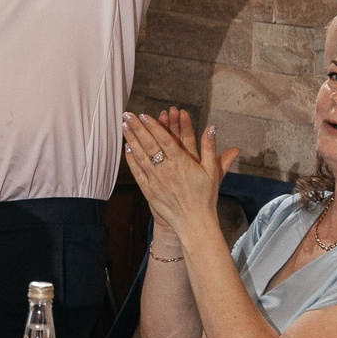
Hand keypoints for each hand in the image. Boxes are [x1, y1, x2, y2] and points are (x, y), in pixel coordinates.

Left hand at [120, 107, 235, 251]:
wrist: (194, 223)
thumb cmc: (205, 197)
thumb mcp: (212, 171)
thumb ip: (210, 148)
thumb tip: (212, 127)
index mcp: (182, 163)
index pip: (165, 140)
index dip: (153, 126)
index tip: (144, 115)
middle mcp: (167, 170)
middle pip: (149, 145)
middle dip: (137, 128)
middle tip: (128, 115)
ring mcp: (156, 181)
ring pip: (141, 157)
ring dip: (131, 140)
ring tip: (124, 126)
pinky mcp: (149, 191)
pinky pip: (138, 172)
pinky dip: (131, 160)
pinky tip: (127, 149)